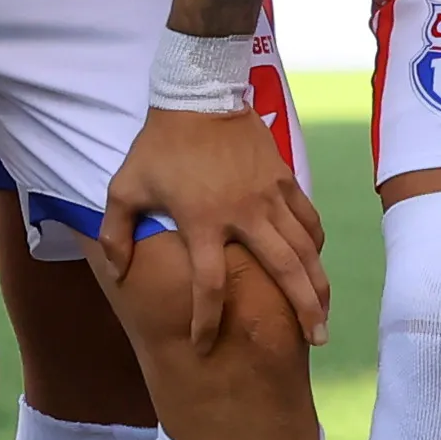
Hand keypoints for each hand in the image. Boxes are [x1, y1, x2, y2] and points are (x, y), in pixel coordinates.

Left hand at [100, 74, 329, 352]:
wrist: (200, 92)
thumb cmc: (160, 144)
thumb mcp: (126, 186)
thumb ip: (116, 231)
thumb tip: (116, 271)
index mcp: (203, 221)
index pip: (209, 285)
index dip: (206, 320)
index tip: (204, 347)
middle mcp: (244, 214)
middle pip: (283, 271)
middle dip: (302, 309)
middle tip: (316, 341)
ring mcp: (269, 196)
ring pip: (305, 249)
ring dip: (318, 284)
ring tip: (324, 314)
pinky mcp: (284, 179)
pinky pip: (308, 219)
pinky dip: (315, 244)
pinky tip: (317, 263)